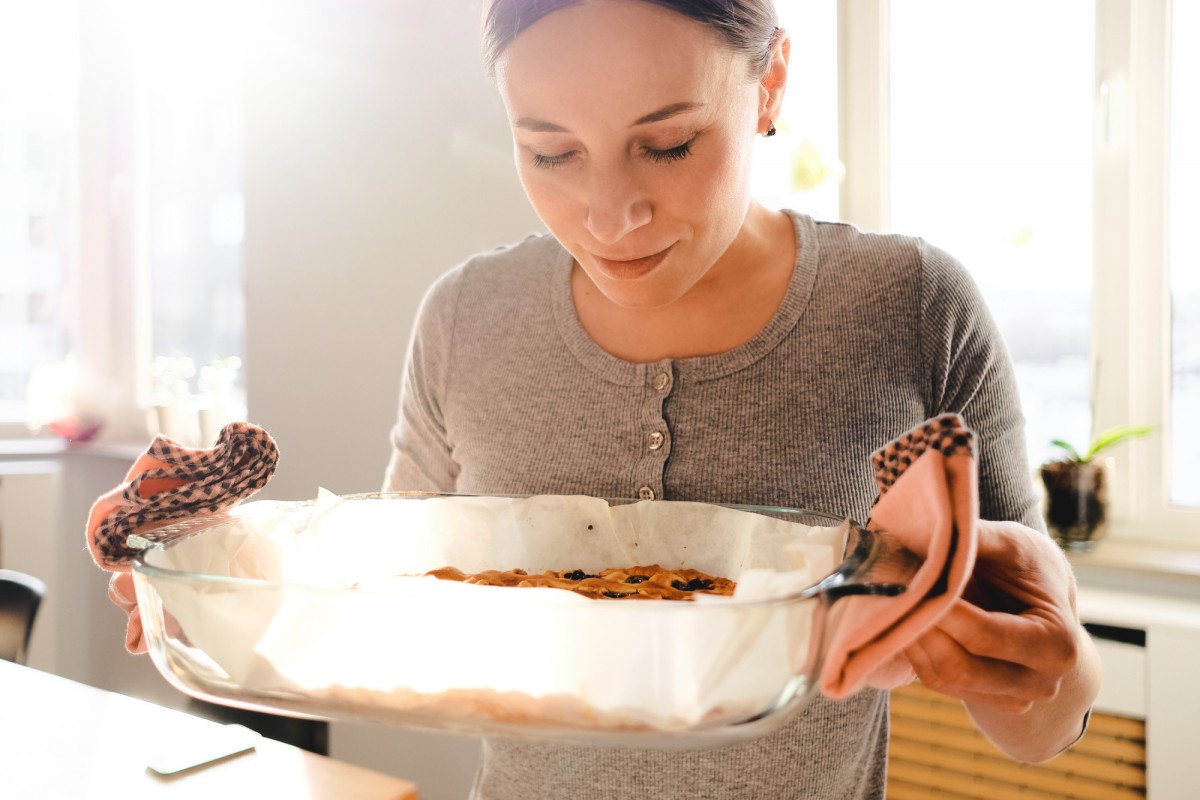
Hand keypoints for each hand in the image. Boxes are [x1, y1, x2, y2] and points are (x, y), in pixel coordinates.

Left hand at [901, 519, 1100, 761]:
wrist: (1040, 596)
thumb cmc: (1026, 565)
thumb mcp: (1010, 543)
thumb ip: (977, 539)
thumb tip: (932, 528)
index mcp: (1057, 643)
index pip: (985, 636)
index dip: (941, 611)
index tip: (909, 580)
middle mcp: (1040, 682)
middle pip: (961, 667)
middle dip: (920, 627)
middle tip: (890, 592)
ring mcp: (1012, 698)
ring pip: (943, 678)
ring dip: (911, 641)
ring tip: (892, 602)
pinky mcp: (984, 699)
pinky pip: (937, 681)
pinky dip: (914, 651)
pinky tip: (902, 619)